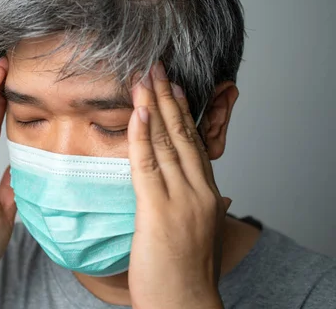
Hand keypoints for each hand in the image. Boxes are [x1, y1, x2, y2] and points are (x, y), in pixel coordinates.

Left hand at [127, 62, 228, 308]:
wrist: (185, 305)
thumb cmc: (187, 273)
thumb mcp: (201, 231)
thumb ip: (205, 206)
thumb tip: (216, 193)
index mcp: (206, 193)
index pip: (193, 142)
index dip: (182, 111)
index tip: (172, 86)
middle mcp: (198, 190)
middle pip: (181, 134)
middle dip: (166, 97)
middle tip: (155, 67)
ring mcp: (180, 199)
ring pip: (165, 142)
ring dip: (152, 106)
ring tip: (143, 77)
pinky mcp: (158, 211)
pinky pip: (147, 165)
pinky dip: (141, 136)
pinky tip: (136, 113)